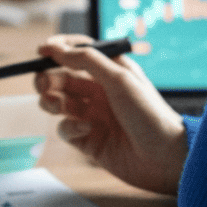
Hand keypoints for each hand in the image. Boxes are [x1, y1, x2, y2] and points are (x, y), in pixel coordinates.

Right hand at [34, 35, 188, 194]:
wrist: (165, 158)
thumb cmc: (150, 114)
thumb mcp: (119, 78)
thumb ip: (86, 60)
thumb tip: (56, 47)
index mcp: (110, 71)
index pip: (79, 52)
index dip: (59, 49)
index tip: (41, 50)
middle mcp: (100, 91)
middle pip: (62, 78)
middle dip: (48, 78)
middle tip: (42, 83)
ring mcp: (93, 116)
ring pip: (59, 103)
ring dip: (51, 101)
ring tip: (56, 105)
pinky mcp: (88, 141)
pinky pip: (66, 129)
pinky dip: (69, 127)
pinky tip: (85, 129)